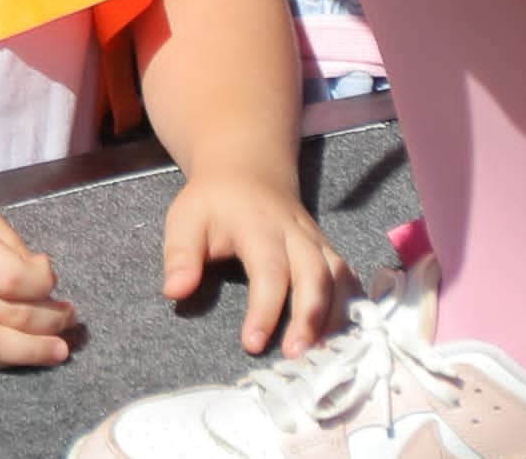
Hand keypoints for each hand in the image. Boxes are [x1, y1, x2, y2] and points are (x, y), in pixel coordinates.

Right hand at [0, 185, 77, 368]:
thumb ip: (8, 241)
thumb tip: (42, 277)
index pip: (15, 278)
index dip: (43, 283)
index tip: (49, 275)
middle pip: (10, 317)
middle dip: (50, 322)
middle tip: (69, 318)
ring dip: (33, 352)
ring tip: (59, 349)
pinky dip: (1, 361)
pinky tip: (21, 355)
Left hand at [159, 166, 348, 355]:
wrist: (247, 169)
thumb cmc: (213, 202)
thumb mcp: (185, 219)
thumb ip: (180, 256)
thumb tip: (175, 292)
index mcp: (259, 225)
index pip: (269, 270)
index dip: (264, 309)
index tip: (252, 343)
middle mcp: (296, 233)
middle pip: (316, 275)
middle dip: (310, 317)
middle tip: (296, 355)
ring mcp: (317, 241)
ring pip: (339, 278)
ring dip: (335, 317)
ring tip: (321, 353)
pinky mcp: (328, 251)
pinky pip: (348, 278)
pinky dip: (350, 307)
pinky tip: (341, 335)